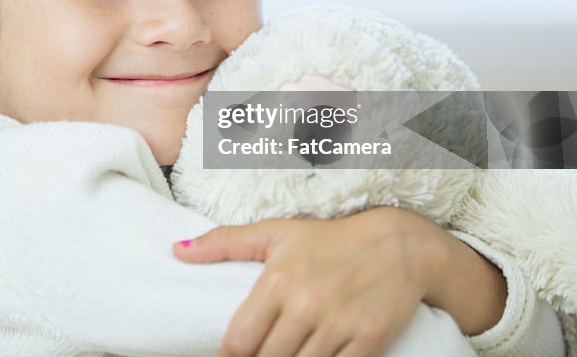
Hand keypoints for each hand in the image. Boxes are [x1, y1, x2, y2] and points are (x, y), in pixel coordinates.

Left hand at [172, 206, 440, 356]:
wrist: (399, 245)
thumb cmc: (329, 239)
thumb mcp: (276, 232)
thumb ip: (225, 242)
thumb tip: (177, 251)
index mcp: (278, 280)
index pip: (239, 341)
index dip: (231, 355)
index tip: (234, 353)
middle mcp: (306, 305)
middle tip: (262, 352)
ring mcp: (339, 326)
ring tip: (287, 353)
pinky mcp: (370, 341)